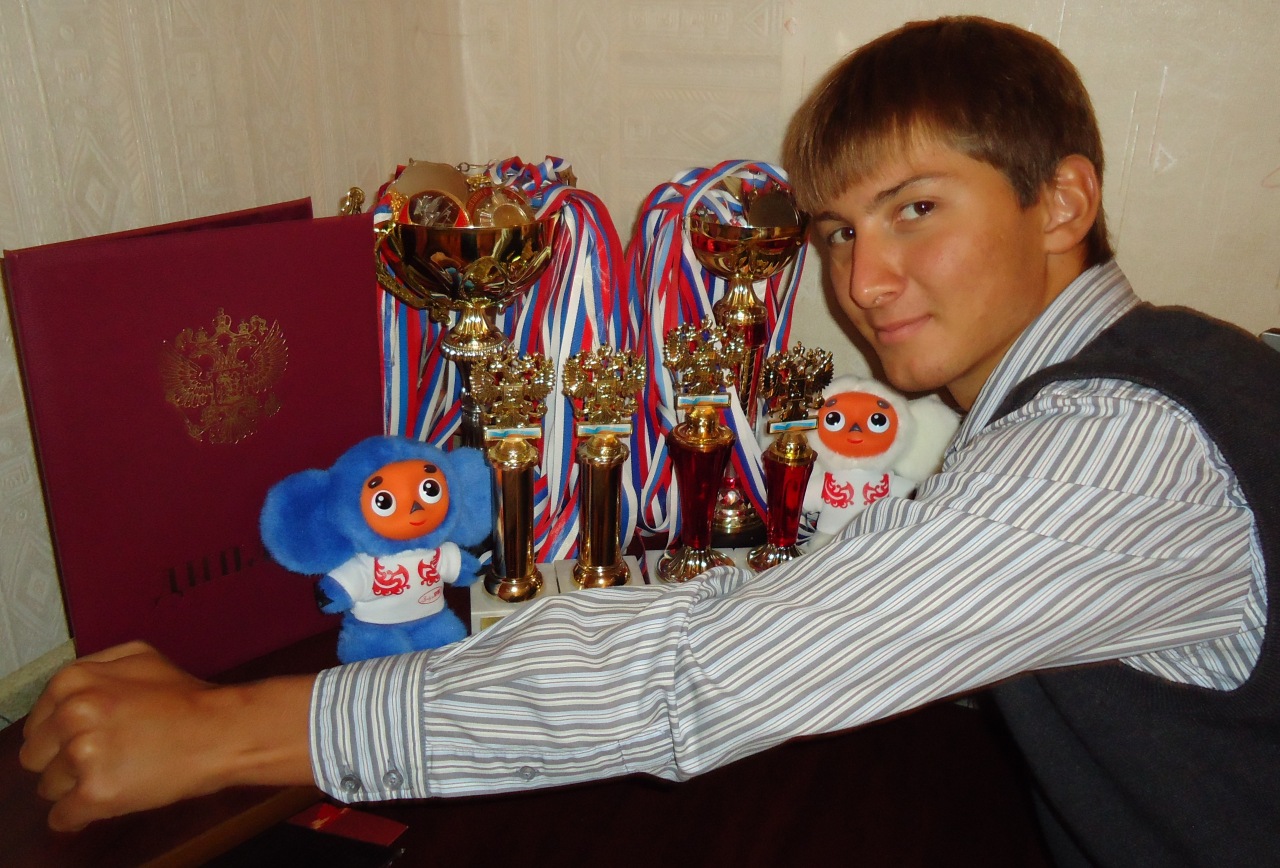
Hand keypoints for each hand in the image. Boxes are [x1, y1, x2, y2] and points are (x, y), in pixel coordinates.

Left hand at [19, 641, 314, 831]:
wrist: (222, 731)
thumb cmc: (185, 697)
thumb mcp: (140, 656)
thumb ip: (93, 667)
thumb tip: (61, 697)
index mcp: (74, 681)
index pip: (36, 723)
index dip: (61, 735)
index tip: (89, 738)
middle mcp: (71, 714)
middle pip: (35, 756)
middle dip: (62, 760)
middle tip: (105, 756)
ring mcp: (82, 755)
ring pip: (48, 788)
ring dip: (77, 786)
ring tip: (118, 772)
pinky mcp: (96, 792)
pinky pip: (62, 818)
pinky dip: (81, 815)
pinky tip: (110, 797)